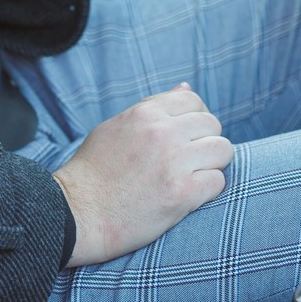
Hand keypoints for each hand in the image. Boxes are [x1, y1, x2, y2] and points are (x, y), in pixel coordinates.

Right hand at [51, 83, 233, 266]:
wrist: (77, 214)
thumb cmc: (93, 172)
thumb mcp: (116, 126)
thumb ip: (152, 108)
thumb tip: (186, 87)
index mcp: (146, 113)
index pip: (193, 100)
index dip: (196, 118)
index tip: (189, 136)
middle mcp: (163, 132)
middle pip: (212, 124)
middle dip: (206, 141)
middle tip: (191, 161)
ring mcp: (174, 162)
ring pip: (223, 150)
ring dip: (213, 164)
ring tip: (193, 177)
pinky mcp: (183, 193)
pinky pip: (218, 181)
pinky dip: (208, 189)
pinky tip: (189, 196)